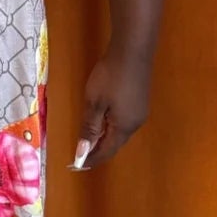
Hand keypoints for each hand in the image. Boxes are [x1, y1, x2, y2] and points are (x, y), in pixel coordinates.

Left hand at [72, 49, 150, 169]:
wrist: (132, 51)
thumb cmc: (110, 77)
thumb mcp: (95, 103)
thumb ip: (89, 128)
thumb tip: (83, 151)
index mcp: (124, 127)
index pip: (107, 151)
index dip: (91, 159)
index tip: (76, 165)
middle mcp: (135, 123)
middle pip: (114, 143)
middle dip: (97, 150)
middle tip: (79, 155)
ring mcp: (139, 112)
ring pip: (119, 132)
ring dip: (103, 138)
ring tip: (87, 141)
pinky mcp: (139, 101)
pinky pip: (122, 121)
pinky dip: (109, 126)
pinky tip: (100, 122)